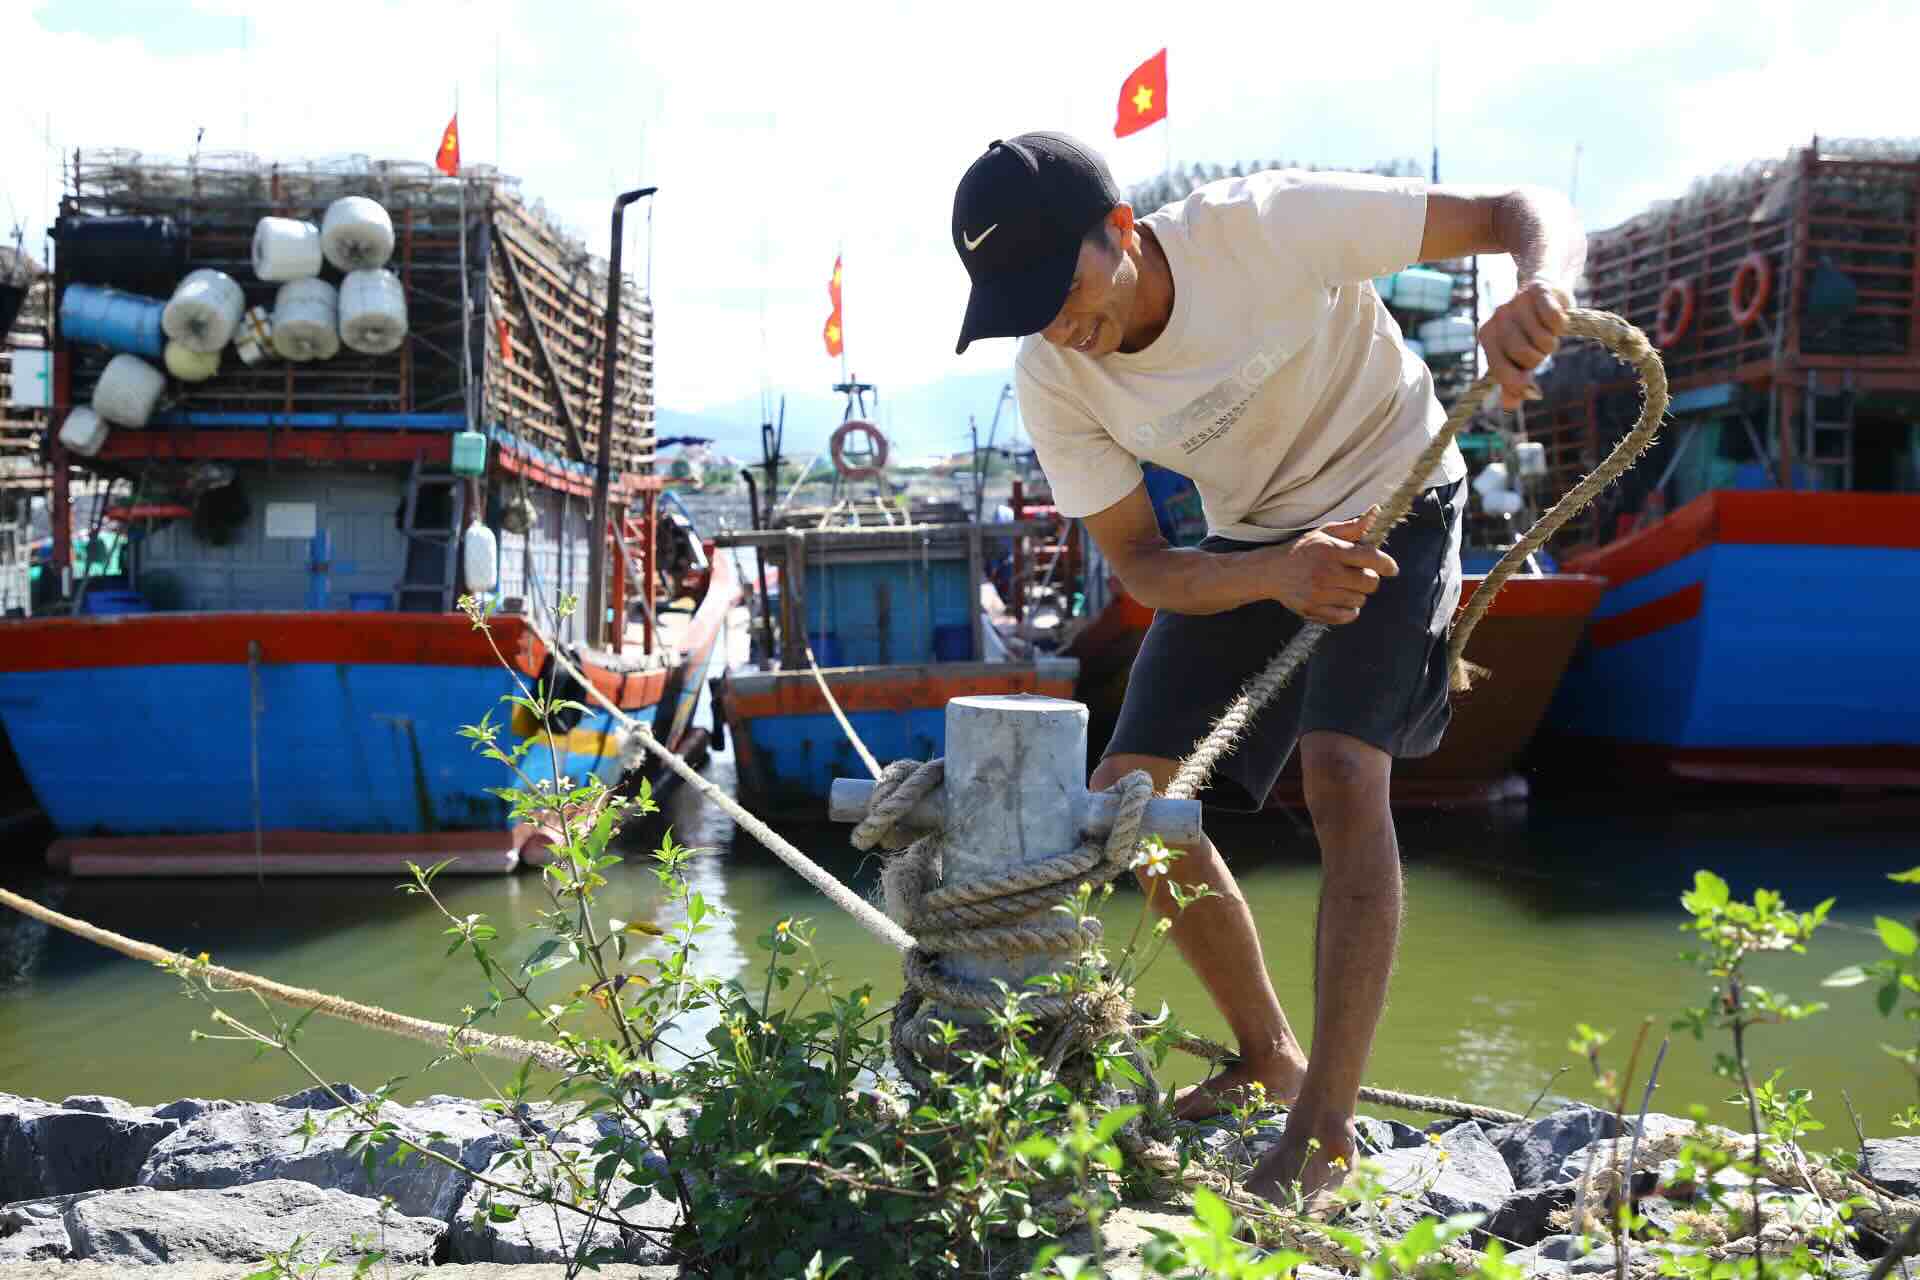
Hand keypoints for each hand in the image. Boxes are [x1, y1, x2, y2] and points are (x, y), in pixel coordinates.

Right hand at [1265, 508, 1398, 624]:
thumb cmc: (1303, 550)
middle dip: (1369, 578)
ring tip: (1344, 586)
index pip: (1372, 558)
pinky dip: (1349, 610)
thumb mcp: (1325, 533)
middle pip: (1370, 582)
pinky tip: (1341, 600)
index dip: (1387, 564)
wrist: (1270, 571)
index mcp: (1332, 550)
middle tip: (1358, 574)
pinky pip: (1347, 616)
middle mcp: (1326, 573)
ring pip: (1360, 600)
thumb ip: (1353, 527)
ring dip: (1357, 594)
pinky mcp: (1313, 610)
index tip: (1391, 569)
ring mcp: (1319, 594)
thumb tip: (1376, 511)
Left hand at [1479, 280, 1570, 409]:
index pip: (1500, 369)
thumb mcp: (1517, 358)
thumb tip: (1510, 406)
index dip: (1517, 382)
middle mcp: (1498, 317)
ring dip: (1551, 342)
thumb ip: (1512, 383)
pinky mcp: (1538, 290)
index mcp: (1487, 336)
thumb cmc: (1528, 331)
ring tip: (1547, 333)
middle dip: (1537, 359)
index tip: (1529, 386)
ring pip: (1542, 339)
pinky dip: (1560, 325)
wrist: (1543, 290)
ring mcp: (1516, 302)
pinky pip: (1555, 320)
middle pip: (1524, 355)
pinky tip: (1555, 320)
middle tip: (1539, 351)